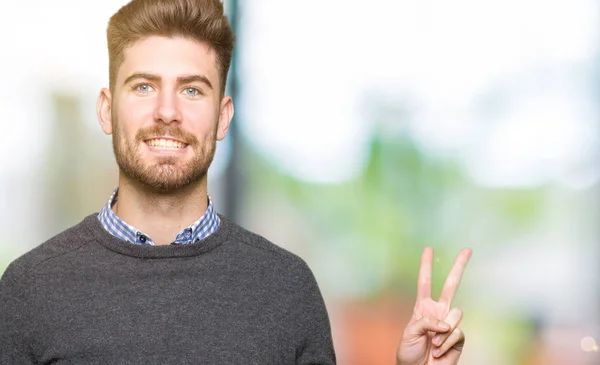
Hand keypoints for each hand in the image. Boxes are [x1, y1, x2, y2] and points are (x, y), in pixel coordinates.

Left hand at [396, 247, 471, 364]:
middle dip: (459, 267)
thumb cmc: (409, 353)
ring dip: (441, 332)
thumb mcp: (410, 333)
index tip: (428, 249)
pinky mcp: (458, 338)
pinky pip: (457, 333)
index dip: (426, 266)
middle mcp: (438, 312)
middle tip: (468, 249)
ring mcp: (449, 324)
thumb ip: (426, 322)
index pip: (425, 282)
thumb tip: (446, 323)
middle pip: (451, 285)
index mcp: (423, 308)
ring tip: (432, 344)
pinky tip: (439, 351)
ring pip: (455, 313)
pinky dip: (446, 343)